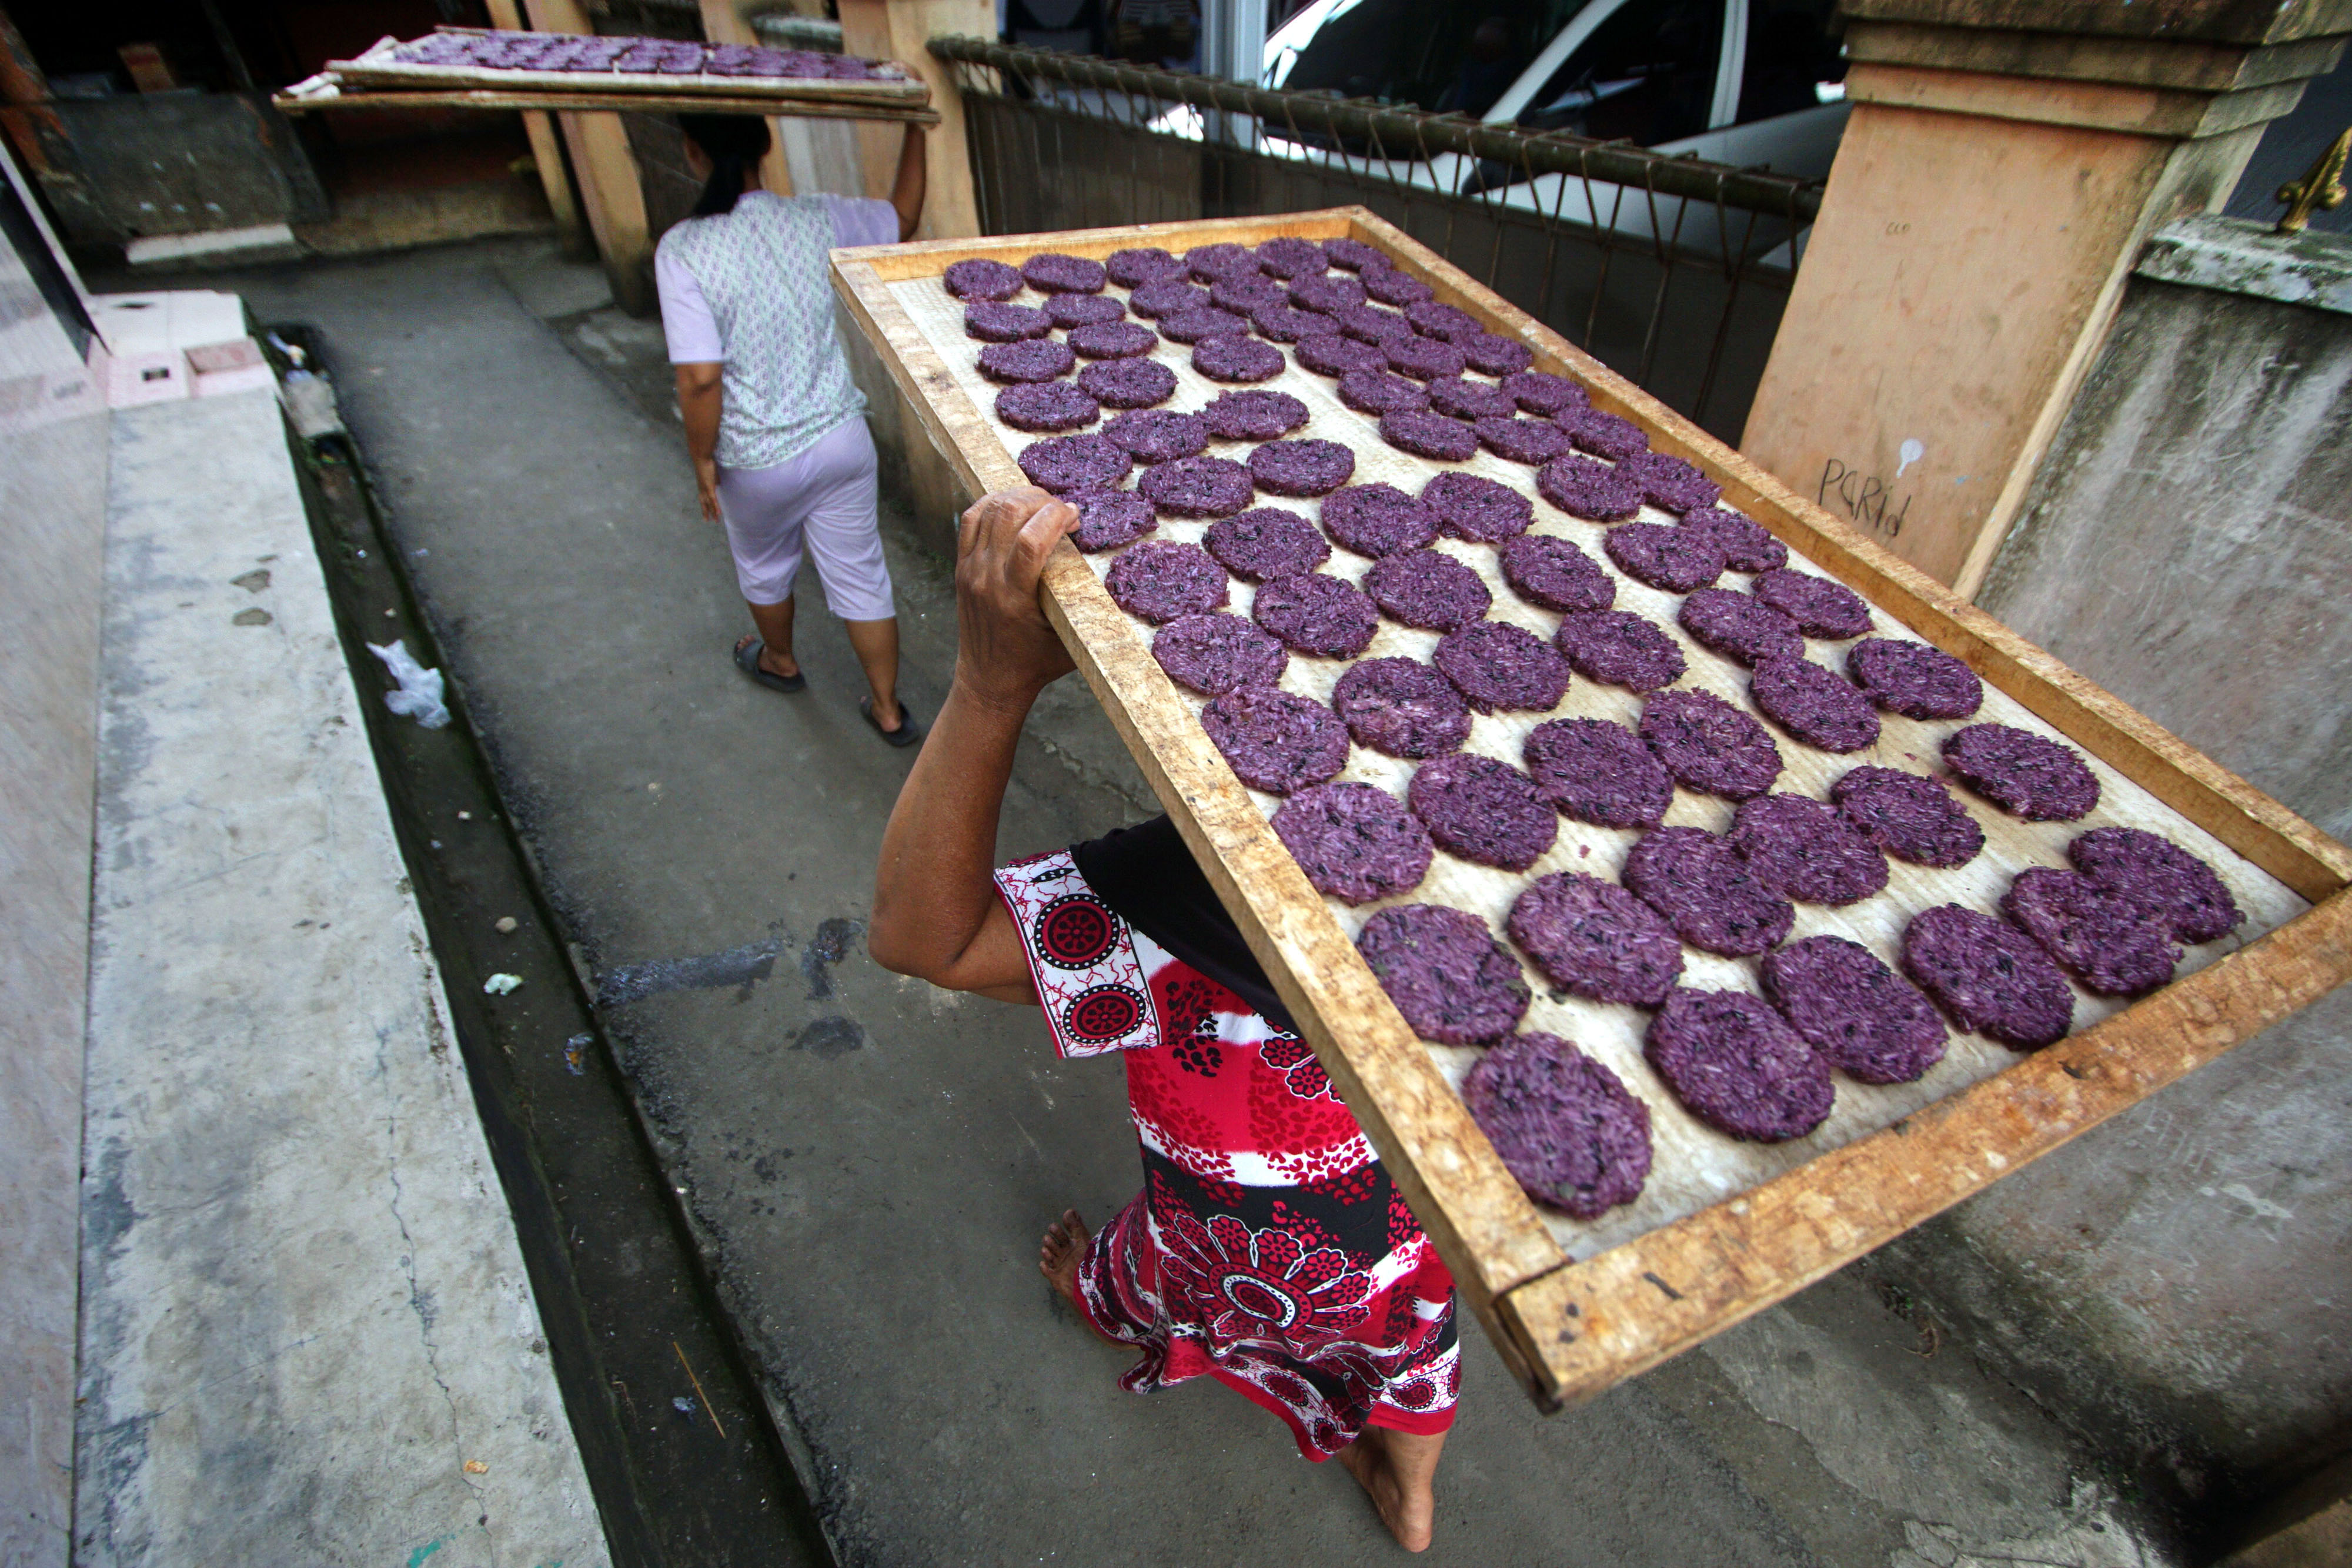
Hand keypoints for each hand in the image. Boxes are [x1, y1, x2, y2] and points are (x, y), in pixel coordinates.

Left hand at [694, 459, 721, 522]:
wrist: (701, 458)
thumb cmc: (706, 463)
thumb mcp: (712, 473)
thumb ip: (715, 480)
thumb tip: (718, 483)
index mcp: (702, 486)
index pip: (703, 498)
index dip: (704, 505)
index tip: (705, 511)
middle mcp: (702, 489)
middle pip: (704, 503)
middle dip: (706, 512)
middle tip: (707, 521)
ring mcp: (705, 489)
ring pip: (709, 504)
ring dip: (713, 512)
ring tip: (716, 520)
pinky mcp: (709, 487)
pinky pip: (713, 500)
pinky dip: (715, 507)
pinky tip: (718, 513)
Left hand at [953, 486, 1077, 709]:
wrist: (990, 680)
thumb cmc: (1037, 663)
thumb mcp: (1072, 640)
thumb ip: (1091, 610)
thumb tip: (1128, 582)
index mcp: (1014, 598)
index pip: (1031, 540)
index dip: (1057, 516)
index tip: (1075, 516)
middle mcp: (987, 579)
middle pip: (1008, 514)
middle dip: (1041, 500)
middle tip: (1061, 509)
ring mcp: (970, 569)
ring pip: (989, 509)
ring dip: (1019, 496)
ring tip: (1042, 504)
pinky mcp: (962, 565)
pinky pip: (971, 518)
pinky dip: (993, 502)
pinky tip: (1015, 505)